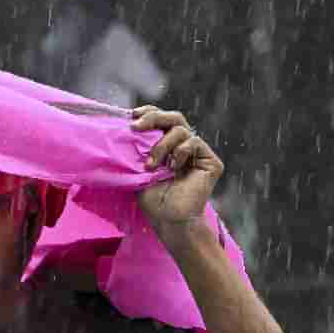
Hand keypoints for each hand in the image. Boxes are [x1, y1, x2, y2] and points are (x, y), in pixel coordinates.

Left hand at [132, 106, 223, 245]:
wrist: (168, 219)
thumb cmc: (152, 198)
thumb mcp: (137, 168)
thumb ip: (136, 148)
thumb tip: (122, 128)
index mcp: (167, 145)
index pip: (161, 119)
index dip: (149, 112)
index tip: (132, 115)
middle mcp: (184, 146)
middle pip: (173, 117)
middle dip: (152, 118)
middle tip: (135, 127)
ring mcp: (198, 153)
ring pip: (181, 129)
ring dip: (161, 145)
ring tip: (151, 165)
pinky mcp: (211, 162)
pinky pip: (194, 142)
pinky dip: (180, 151)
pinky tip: (173, 167)